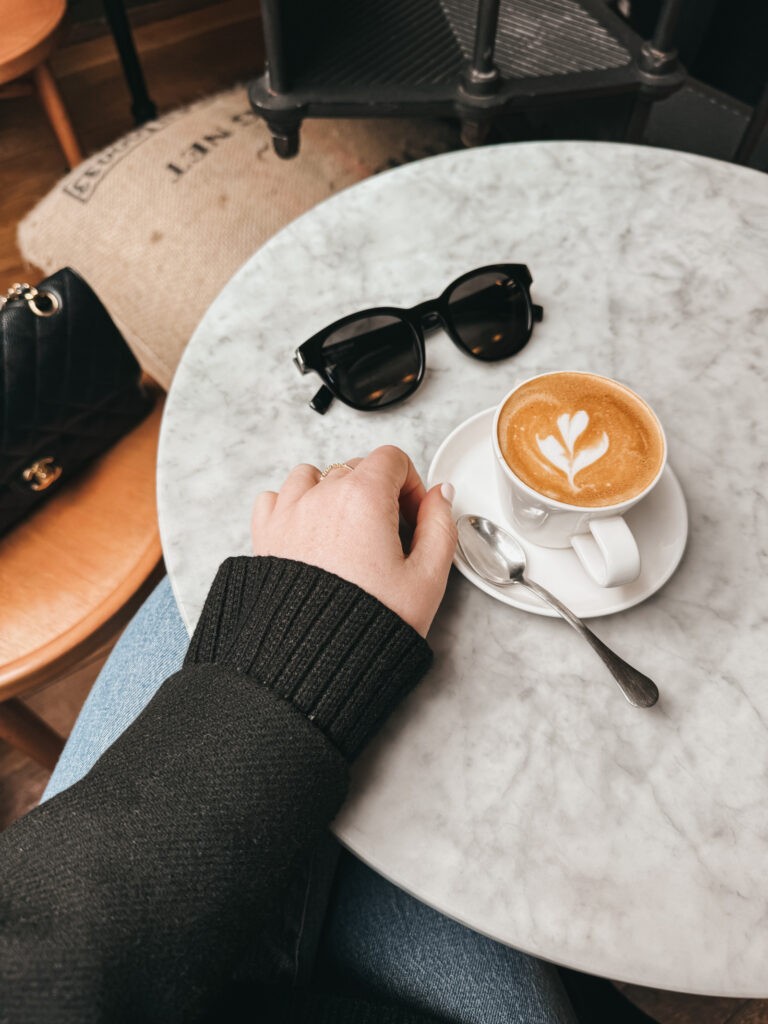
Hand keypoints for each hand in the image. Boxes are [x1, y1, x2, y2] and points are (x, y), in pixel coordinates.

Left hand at [251, 446, 456, 636]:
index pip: (392, 458)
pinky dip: (292, 506)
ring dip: (332, 493)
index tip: (413, 515)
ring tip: (347, 533)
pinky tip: (310, 534)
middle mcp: (321, 496)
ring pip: (312, 476)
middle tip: (388, 535)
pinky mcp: (265, 535)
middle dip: (376, 491)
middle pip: (355, 467)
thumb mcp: (427, 577)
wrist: (314, 663)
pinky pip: (275, 498)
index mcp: (363, 497)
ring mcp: (288, 513)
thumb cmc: (368, 624)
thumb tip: (440, 496)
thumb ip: (441, 526)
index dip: (410, 484)